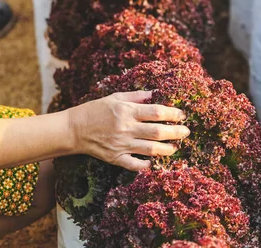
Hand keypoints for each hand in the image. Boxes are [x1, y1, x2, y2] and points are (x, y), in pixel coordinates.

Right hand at [66, 91, 189, 170]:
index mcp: (126, 111)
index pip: (156, 112)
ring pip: (151, 150)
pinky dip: (147, 165)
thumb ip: (136, 96)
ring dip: (168, 149)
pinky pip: (135, 165)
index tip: (182, 115)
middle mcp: (126, 128)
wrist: (73, 129)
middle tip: (186, 132)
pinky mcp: (115, 158)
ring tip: (176, 147)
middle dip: (176, 132)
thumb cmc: (94, 110)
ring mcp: (121, 145)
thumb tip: (155, 94)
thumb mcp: (114, 97)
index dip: (173, 114)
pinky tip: (155, 162)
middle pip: (158, 132)